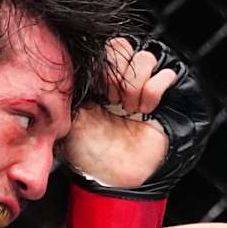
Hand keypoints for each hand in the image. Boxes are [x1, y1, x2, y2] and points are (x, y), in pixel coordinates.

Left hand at [61, 38, 211, 227]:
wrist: (115, 180)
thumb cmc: (88, 156)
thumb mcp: (66, 121)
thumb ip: (63, 96)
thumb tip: (60, 70)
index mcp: (96, 81)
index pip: (102, 48)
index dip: (102, 67)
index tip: (100, 94)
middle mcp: (119, 80)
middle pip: (123, 47)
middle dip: (119, 74)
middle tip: (116, 103)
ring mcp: (142, 88)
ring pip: (145, 58)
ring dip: (137, 85)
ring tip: (132, 110)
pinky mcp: (163, 98)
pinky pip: (166, 74)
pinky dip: (156, 88)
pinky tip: (147, 109)